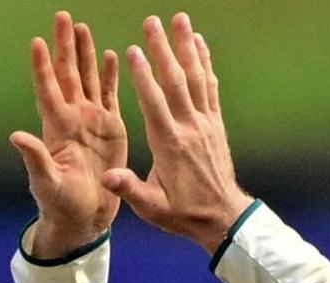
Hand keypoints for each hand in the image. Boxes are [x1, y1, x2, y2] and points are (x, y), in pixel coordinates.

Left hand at [12, 11, 126, 258]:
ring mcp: (91, 121)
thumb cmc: (61, 204)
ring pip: (88, 79)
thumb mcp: (46, 183)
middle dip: (64, 46)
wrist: (85, 217)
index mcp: (57, 128)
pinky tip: (111, 55)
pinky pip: (109, 95)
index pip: (48, 90)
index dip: (43, 67)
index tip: (36, 41)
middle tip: (62, 16)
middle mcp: (73, 118)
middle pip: (68, 74)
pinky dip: (109, 75)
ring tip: (82, 27)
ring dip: (85, 53)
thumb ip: (34, 159)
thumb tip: (15, 136)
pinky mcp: (110, 128)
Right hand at [101, 13, 253, 253]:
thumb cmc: (182, 213)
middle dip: (163, 49)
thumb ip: (129, 189)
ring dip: (186, 46)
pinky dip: (205, 62)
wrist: (223, 217)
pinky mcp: (216, 123)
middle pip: (176, 81)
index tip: (134, 50)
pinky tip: (199, 43)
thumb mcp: (152, 208)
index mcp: (170, 144)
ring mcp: (206, 123)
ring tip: (179, 19)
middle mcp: (190, 128)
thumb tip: (107, 178)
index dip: (144, 76)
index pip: (155, 103)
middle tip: (152, 21)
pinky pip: (210, 86)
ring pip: (196, 77)